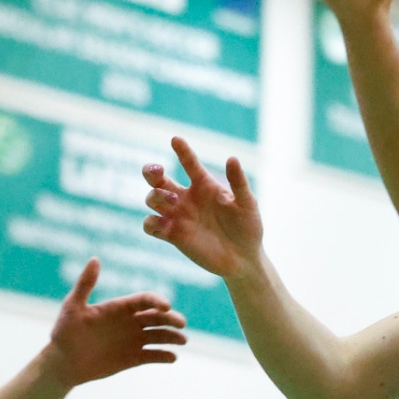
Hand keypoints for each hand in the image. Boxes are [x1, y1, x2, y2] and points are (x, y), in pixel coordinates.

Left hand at [44, 258, 186, 385]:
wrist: (62, 362)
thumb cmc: (64, 332)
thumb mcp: (72, 307)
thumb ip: (85, 284)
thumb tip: (95, 258)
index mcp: (119, 307)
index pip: (144, 300)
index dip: (157, 301)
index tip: (166, 306)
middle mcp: (130, 322)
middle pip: (157, 317)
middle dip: (171, 319)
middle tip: (181, 324)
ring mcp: (133, 340)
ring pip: (158, 336)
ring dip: (172, 337)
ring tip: (182, 341)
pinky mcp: (133, 358)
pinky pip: (152, 356)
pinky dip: (163, 356)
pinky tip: (172, 358)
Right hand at [142, 138, 263, 280]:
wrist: (243, 258)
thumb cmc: (248, 228)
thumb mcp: (247, 204)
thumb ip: (238, 182)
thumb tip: (232, 158)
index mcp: (204, 186)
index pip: (189, 163)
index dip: (182, 151)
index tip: (176, 139)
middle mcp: (187, 198)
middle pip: (158, 179)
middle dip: (151, 172)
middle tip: (157, 172)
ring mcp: (178, 217)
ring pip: (152, 199)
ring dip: (156, 197)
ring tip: (174, 203)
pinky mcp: (172, 236)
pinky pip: (150, 225)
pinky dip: (151, 223)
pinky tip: (165, 225)